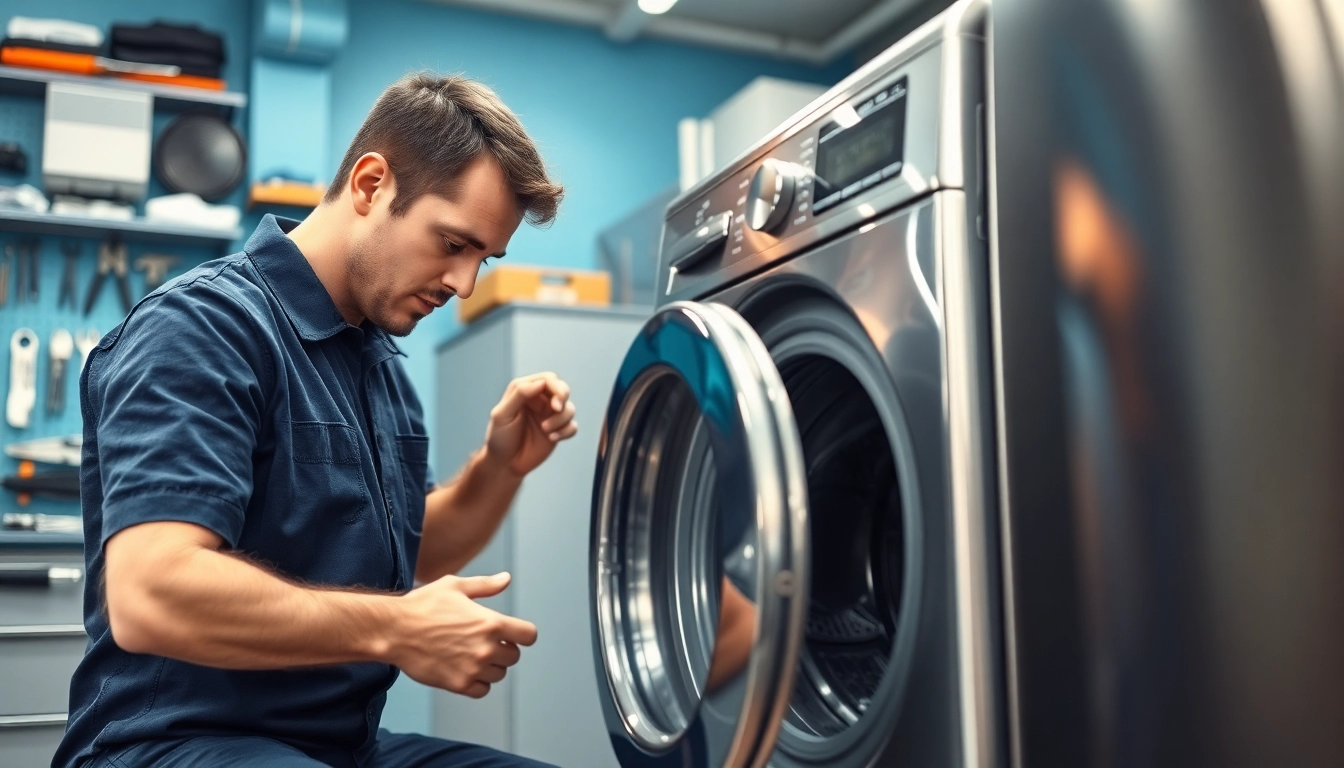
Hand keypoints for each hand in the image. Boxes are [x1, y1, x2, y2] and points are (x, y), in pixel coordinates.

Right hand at [388, 572, 537, 697]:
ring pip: (499, 674)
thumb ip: (485, 585)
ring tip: (471, 655)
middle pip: (514, 656)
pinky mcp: (458, 684)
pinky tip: (465, 669)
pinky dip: (478, 683)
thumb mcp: (455, 586)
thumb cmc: (423, 605)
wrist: (394, 630)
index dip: (522, 633)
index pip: (528, 635)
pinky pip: (482, 690)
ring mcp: (473, 668)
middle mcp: (486, 648)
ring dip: (491, 666)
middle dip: (504, 649)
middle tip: (484, 642)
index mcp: (491, 623)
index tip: (512, 633)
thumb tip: (506, 579)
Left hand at [484, 372, 577, 476]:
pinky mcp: (557, 431)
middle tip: (556, 409)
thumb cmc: (500, 438)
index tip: (555, 402)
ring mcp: (550, 416)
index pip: (547, 379)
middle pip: (562, 389)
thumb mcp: (502, 414)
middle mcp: (540, 401)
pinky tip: (551, 438)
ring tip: (546, 431)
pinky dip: (565, 431)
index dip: (555, 386)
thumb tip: (540, 382)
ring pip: (569, 409)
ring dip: (561, 419)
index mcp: (525, 392)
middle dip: (563, 397)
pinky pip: (572, 426)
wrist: (505, 464)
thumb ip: (519, 395)